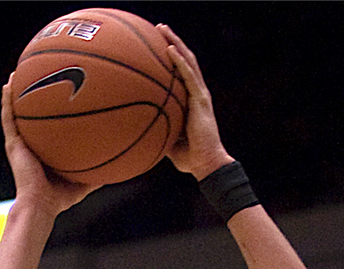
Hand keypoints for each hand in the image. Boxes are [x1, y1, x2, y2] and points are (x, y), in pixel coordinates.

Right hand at [1, 76, 98, 214]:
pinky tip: (9, 85)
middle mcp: (30, 145)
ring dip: (15, 93)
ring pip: (15, 112)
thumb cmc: (60, 198)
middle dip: (33, 97)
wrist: (40, 205)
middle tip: (39, 76)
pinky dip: (7, 101)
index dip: (51, 112)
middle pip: (31, 116)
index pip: (47, 128)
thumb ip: (99, 172)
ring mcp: (20, 143)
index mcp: (44, 151)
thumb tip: (123, 166)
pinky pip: (8, 118)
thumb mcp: (85, 181)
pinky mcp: (13, 144)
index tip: (59, 92)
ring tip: (18, 73)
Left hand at [158, 24, 233, 180]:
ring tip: (163, 29)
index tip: (157, 44)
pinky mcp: (201, 100)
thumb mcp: (167, 140)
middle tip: (158, 28)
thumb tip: (136, 129)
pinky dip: (179, 62)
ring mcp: (200, 95)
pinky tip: (169, 49)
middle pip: (185, 61)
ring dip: (175, 43)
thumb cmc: (189, 157)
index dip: (171, 57)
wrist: (206, 164)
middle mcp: (197, 93)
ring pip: (188, 62)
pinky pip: (189, 76)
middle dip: (172, 42)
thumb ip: (157, 130)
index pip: (181, 73)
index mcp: (191, 101)